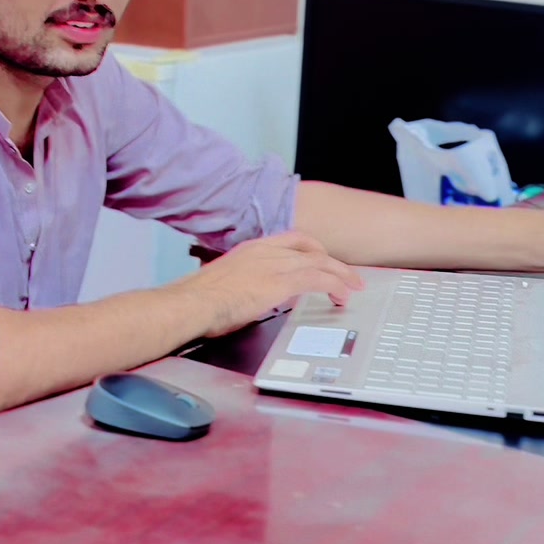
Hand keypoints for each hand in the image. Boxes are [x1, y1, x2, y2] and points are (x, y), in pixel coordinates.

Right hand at [192, 232, 362, 338]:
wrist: (191, 303)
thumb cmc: (199, 300)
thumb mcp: (226, 284)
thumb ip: (247, 285)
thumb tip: (255, 298)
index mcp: (251, 249)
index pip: (291, 240)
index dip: (312, 250)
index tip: (323, 260)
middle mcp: (266, 251)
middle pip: (311, 249)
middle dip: (333, 262)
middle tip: (348, 276)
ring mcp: (274, 264)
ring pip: (320, 262)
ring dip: (340, 275)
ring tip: (353, 288)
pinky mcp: (280, 281)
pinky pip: (319, 279)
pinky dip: (335, 286)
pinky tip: (342, 295)